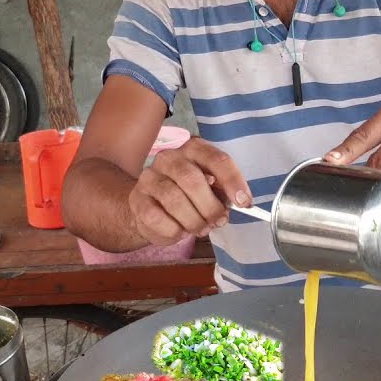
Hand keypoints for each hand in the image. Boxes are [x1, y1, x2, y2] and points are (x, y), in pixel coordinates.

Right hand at [129, 139, 250, 245]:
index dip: (233, 181)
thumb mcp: (209, 190)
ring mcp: (149, 177)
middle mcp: (169, 158)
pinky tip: (180, 231)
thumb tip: (237, 203)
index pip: (216, 159)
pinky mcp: (137, 199)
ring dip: (193, 221)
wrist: (150, 207)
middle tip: (218, 221)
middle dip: (210, 207)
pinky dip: (175, 230)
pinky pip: (157, 218)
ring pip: (174, 200)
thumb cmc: (187, 197)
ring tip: (201, 228)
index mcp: (193, 149)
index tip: (244, 202)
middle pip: (192, 180)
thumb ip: (222, 193)